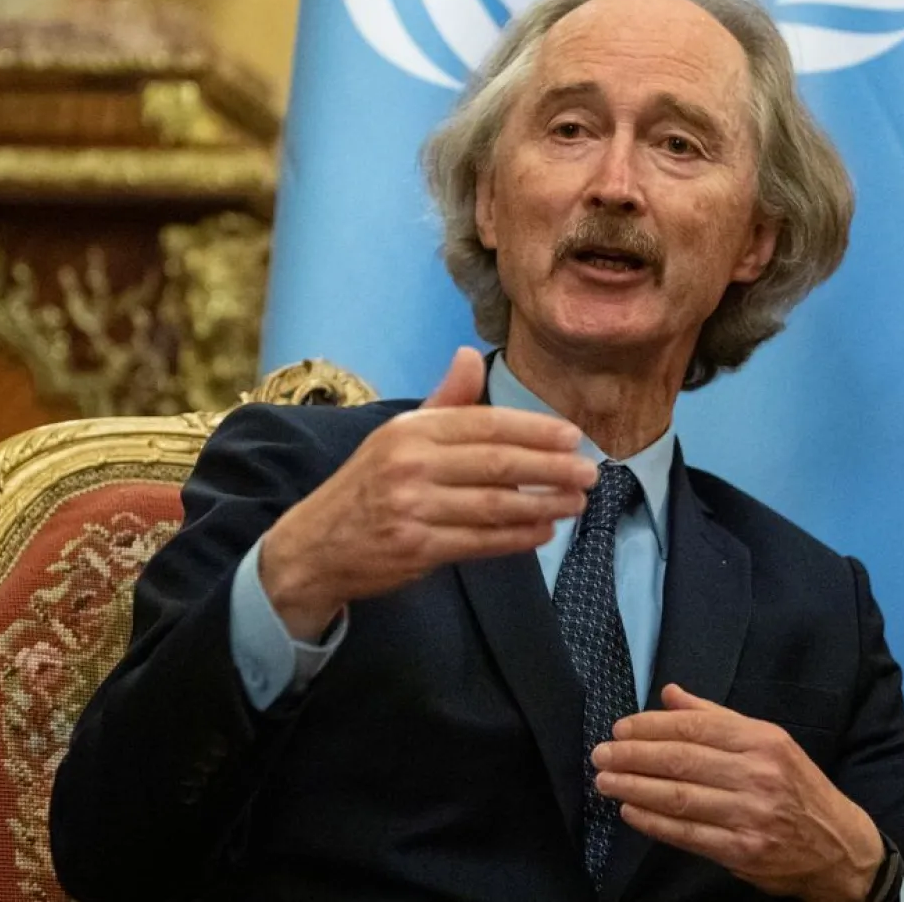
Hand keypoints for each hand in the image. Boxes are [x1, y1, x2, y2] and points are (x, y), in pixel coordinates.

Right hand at [259, 347, 598, 638]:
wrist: (315, 545)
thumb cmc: (368, 485)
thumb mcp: (397, 435)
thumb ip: (444, 402)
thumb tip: (468, 354)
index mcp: (411, 430)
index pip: (485, 424)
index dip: (534, 430)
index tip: (572, 437)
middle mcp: (410, 465)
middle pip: (497, 464)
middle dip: (550, 468)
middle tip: (589, 473)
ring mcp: (412, 508)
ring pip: (494, 505)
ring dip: (543, 505)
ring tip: (575, 502)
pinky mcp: (416, 548)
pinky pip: (480, 542)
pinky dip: (517, 538)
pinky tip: (543, 531)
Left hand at [592, 684, 884, 901]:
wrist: (840, 848)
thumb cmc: (798, 788)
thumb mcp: (769, 742)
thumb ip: (716, 717)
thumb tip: (669, 693)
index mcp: (762, 740)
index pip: (694, 727)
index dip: (650, 727)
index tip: (620, 728)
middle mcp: (758, 774)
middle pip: (681, 760)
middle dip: (633, 755)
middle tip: (601, 754)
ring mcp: (751, 814)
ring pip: (679, 797)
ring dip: (634, 787)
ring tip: (605, 780)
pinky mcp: (743, 851)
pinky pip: (687, 834)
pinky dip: (653, 822)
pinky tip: (630, 811)